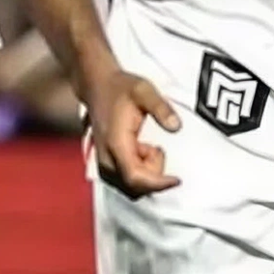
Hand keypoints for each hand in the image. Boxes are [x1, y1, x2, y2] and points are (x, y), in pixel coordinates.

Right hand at [81, 67, 181, 196]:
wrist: (97, 87)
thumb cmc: (120, 89)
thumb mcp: (144, 90)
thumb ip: (161, 108)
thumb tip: (176, 127)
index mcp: (116, 143)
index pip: (135, 177)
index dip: (157, 184)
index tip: (176, 180)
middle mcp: (106, 158)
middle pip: (134, 186)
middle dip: (154, 173)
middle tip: (156, 145)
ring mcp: (103, 163)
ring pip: (130, 186)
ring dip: (146, 172)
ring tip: (147, 145)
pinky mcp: (104, 164)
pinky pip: (125, 181)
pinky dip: (139, 172)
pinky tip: (140, 150)